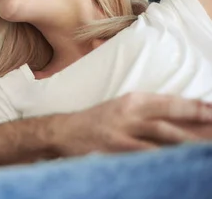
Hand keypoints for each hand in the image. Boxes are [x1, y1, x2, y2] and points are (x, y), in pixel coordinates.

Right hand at [51, 92, 211, 155]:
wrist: (63, 132)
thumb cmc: (97, 122)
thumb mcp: (123, 109)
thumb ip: (149, 114)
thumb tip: (183, 122)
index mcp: (134, 100)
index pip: (171, 103)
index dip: (196, 107)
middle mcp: (130, 113)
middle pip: (171, 118)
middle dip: (198, 122)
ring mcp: (123, 132)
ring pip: (162, 135)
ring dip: (187, 141)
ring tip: (205, 146)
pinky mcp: (116, 148)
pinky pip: (144, 154)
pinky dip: (162, 158)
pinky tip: (177, 161)